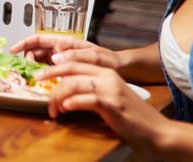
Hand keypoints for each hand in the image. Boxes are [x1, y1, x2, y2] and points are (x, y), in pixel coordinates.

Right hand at [9, 33, 121, 68]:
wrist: (119, 70)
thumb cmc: (109, 60)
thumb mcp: (94, 56)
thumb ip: (75, 55)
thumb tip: (55, 56)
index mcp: (65, 42)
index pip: (39, 38)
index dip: (24, 43)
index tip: (12, 50)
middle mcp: (60, 49)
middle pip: (36, 51)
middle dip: (27, 58)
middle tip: (29, 71)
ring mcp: (61, 59)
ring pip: (39, 61)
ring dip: (33, 68)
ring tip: (35, 78)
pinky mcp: (63, 70)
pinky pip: (47, 70)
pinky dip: (42, 75)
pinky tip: (43, 83)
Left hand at [35, 61, 168, 152]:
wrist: (156, 130)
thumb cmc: (131, 117)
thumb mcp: (109, 98)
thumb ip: (91, 90)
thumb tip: (65, 93)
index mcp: (106, 72)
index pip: (76, 62)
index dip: (56, 65)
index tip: (41, 71)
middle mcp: (108, 76)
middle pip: (72, 68)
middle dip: (51, 73)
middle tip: (36, 79)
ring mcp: (111, 89)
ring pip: (75, 84)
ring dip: (58, 96)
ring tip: (53, 108)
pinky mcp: (112, 104)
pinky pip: (86, 99)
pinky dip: (72, 103)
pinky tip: (65, 109)